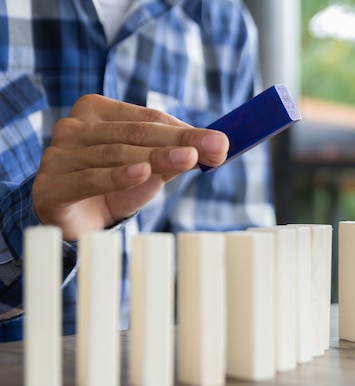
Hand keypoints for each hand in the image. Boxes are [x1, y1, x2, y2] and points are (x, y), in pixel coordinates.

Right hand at [32, 94, 228, 240]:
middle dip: (179, 141)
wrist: (73, 222)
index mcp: (97, 111)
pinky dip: (117, 177)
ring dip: (156, 157)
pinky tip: (143, 173)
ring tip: (188, 159)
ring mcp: (58, 156)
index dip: (186, 131)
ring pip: (115, 154)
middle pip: (135, 132)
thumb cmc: (112, 186)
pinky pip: (89, 179)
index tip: (220, 142)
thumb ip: (177, 156)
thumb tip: (217, 147)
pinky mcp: (50, 187)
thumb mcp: (150, 168)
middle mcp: (74, 127)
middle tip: (214, 147)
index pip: (149, 118)